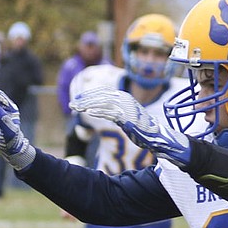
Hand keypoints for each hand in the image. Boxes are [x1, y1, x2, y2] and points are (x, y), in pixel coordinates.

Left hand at [70, 88, 191, 165]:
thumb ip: (112, 110)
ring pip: (102, 103)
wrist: (155, 135)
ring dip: (87, 105)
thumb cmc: (139, 127)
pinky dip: (98, 112)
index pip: (102, 92)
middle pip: (100, 96)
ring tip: (76, 109)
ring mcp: (126, 107)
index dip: (88, 95)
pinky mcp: (127, 117)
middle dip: (84, 100)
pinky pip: (110, 113)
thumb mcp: (124, 115)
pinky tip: (88, 113)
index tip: (77, 100)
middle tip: (72, 105)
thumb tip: (97, 109)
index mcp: (123, 96)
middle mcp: (124, 99)